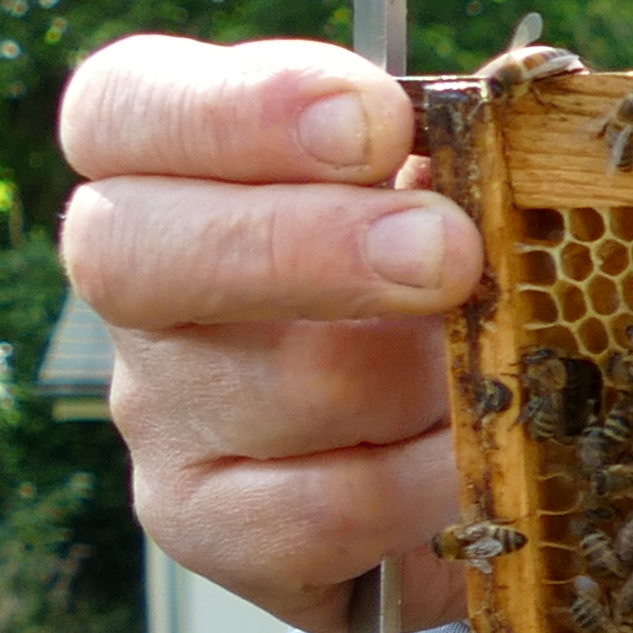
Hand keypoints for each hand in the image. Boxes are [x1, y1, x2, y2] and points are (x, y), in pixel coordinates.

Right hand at [56, 35, 478, 632]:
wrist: (428, 454)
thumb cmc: (430, 282)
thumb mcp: (439, 191)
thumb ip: (448, 152)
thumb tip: (501, 137)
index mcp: (164, 166)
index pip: (123, 108)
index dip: (239, 111)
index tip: (376, 121)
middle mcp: (137, 286)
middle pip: (136, 252)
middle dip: (308, 247)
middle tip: (451, 255)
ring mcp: (157, 412)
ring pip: (273, 390)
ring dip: (419, 379)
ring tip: (510, 370)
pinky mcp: (207, 523)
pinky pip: (321, 509)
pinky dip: (429, 483)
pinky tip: (488, 463)